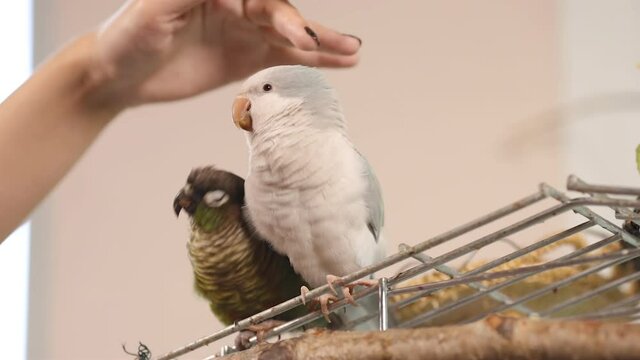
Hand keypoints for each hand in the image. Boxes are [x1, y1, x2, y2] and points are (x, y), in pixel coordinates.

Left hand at [92, 0, 361, 105]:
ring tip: (353, 51)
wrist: (118, 75)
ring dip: (322, 44)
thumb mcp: (155, 8)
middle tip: (332, 44)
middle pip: (281, 13)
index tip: (296, 35)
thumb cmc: (127, 35)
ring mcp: (242, 32)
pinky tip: (336, 63)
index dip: (281, 15)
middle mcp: (236, 6)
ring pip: (289, 36)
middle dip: (307, 30)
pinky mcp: (244, 59)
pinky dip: (310, 61)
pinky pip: (283, 59)